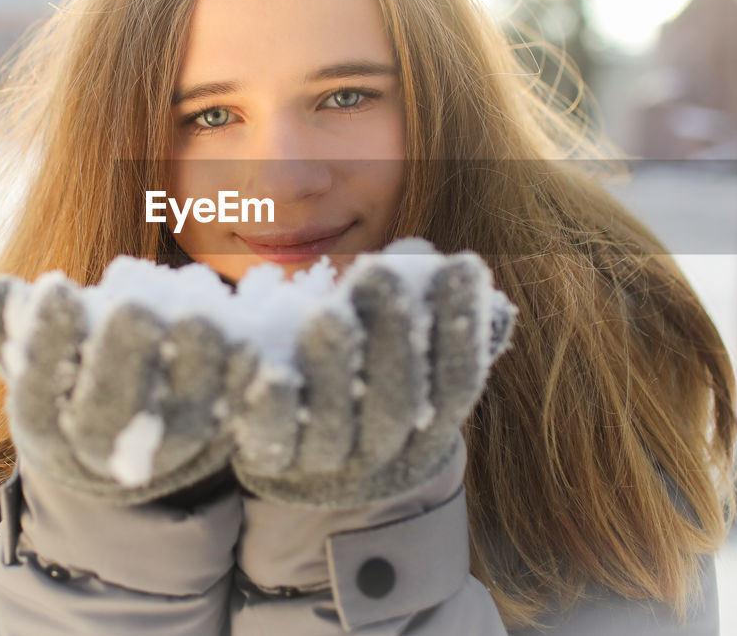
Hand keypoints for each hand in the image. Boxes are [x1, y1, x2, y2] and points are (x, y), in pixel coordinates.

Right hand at [0, 261, 251, 504]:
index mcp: (47, 432)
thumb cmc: (73, 377)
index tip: (55, 285)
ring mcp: (165, 456)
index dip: (46, 343)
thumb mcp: (37, 355)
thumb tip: (1, 290)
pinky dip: (246, 383)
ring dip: (192, 369)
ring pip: (178, 423)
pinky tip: (251, 340)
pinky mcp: (218, 445)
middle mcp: (102, 456)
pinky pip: (235, 420)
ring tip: (196, 314)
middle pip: (107, 419)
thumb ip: (14, 328)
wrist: (128, 438)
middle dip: (119, 360)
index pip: (38, 395)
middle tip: (132, 307)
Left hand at [228, 238, 516, 507]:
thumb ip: (431, 316)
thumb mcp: (403, 355)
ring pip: (334, 427)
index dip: (461, 327)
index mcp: (427, 431)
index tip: (463, 266)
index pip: (456, 382)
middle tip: (379, 272)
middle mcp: (381, 456)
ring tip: (327, 312)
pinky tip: (265, 365)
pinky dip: (270, 406)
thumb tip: (471, 272)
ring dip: (332, 368)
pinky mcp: (268, 464)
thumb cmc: (361, 388)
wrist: (297, 470)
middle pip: (395, 405)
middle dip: (392, 338)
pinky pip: (269, 441)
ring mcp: (324, 466)